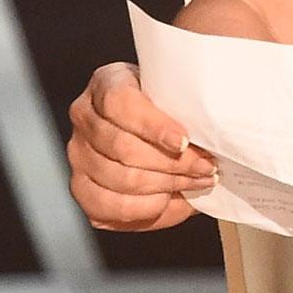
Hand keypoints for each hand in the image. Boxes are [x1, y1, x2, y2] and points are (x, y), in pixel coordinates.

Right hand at [66, 61, 217, 231]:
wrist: (151, 126)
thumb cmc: (167, 107)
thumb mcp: (175, 94)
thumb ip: (187, 105)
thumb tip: (214, 131)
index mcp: (107, 84)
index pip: (120, 103)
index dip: (153, 126)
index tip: (184, 141)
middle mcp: (85, 117)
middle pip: (123, 148)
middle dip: (173, 164)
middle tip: (205, 167)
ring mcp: (78, 154)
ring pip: (121, 179)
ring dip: (167, 186)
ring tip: (196, 182)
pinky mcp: (81, 187)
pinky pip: (110, 207)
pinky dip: (145, 208)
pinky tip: (169, 199)